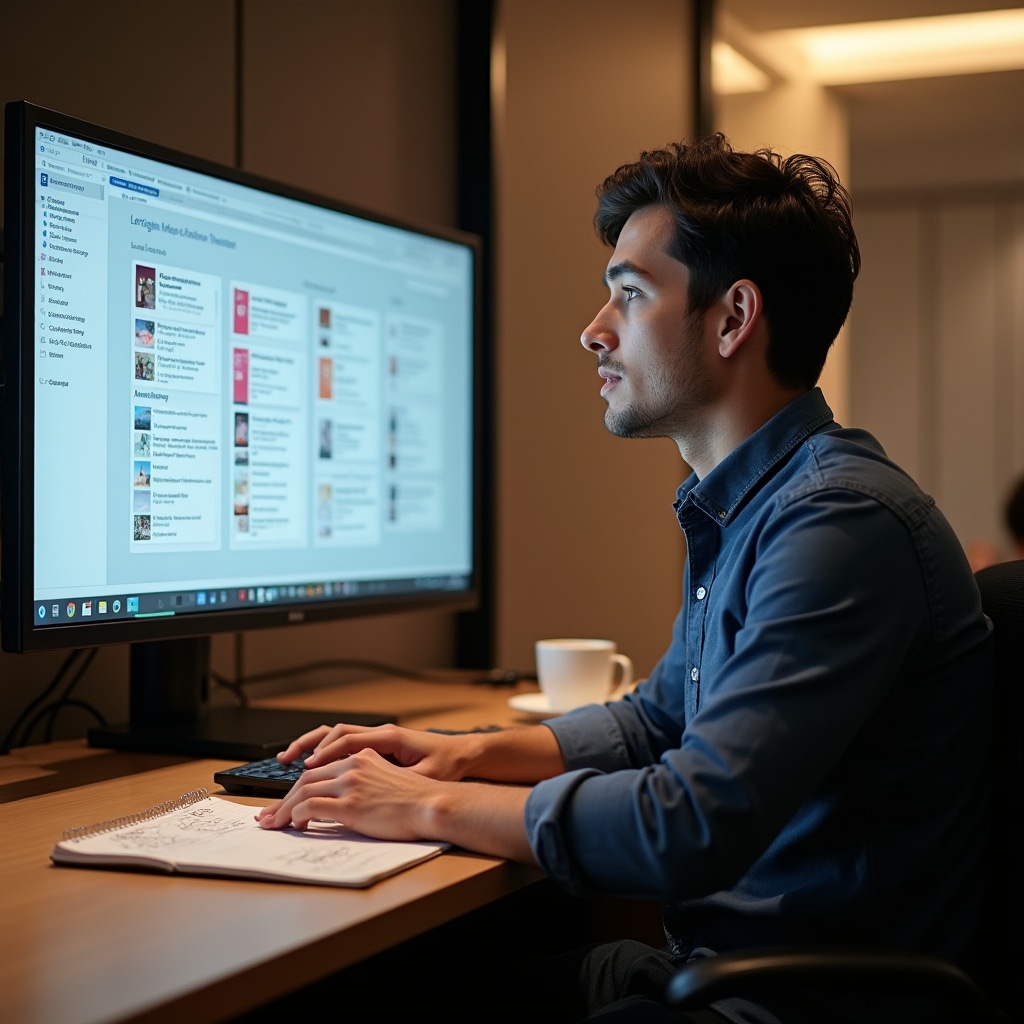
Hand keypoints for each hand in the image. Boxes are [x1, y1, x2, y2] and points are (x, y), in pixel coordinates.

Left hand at [256, 747, 439, 838]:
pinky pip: (310, 806)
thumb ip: (363, 783)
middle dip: (283, 799)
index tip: (285, 801)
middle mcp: (353, 765)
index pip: (319, 769)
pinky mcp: (350, 804)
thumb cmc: (416, 799)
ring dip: (283, 809)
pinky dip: (297, 815)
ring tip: (273, 824)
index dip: (298, 786)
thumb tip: (343, 802)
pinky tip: (295, 825)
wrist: (433, 805)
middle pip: (306, 779)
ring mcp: (351, 783)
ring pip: (303, 791)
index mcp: (361, 756)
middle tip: (268, 816)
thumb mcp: (386, 780)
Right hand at [277, 722, 470, 780]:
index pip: (349, 739)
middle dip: (308, 746)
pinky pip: (344, 744)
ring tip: (288, 759)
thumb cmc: (447, 766)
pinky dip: (326, 752)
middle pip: (335, 733)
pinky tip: (313, 766)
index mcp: (390, 737)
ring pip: (336, 735)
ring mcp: (377, 738)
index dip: (326, 753)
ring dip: (312, 746)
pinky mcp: (377, 747)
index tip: (307, 767)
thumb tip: (377, 790)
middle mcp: (380, 733)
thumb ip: (400, 780)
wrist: (463, 754)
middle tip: (284, 761)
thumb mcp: (426, 776)